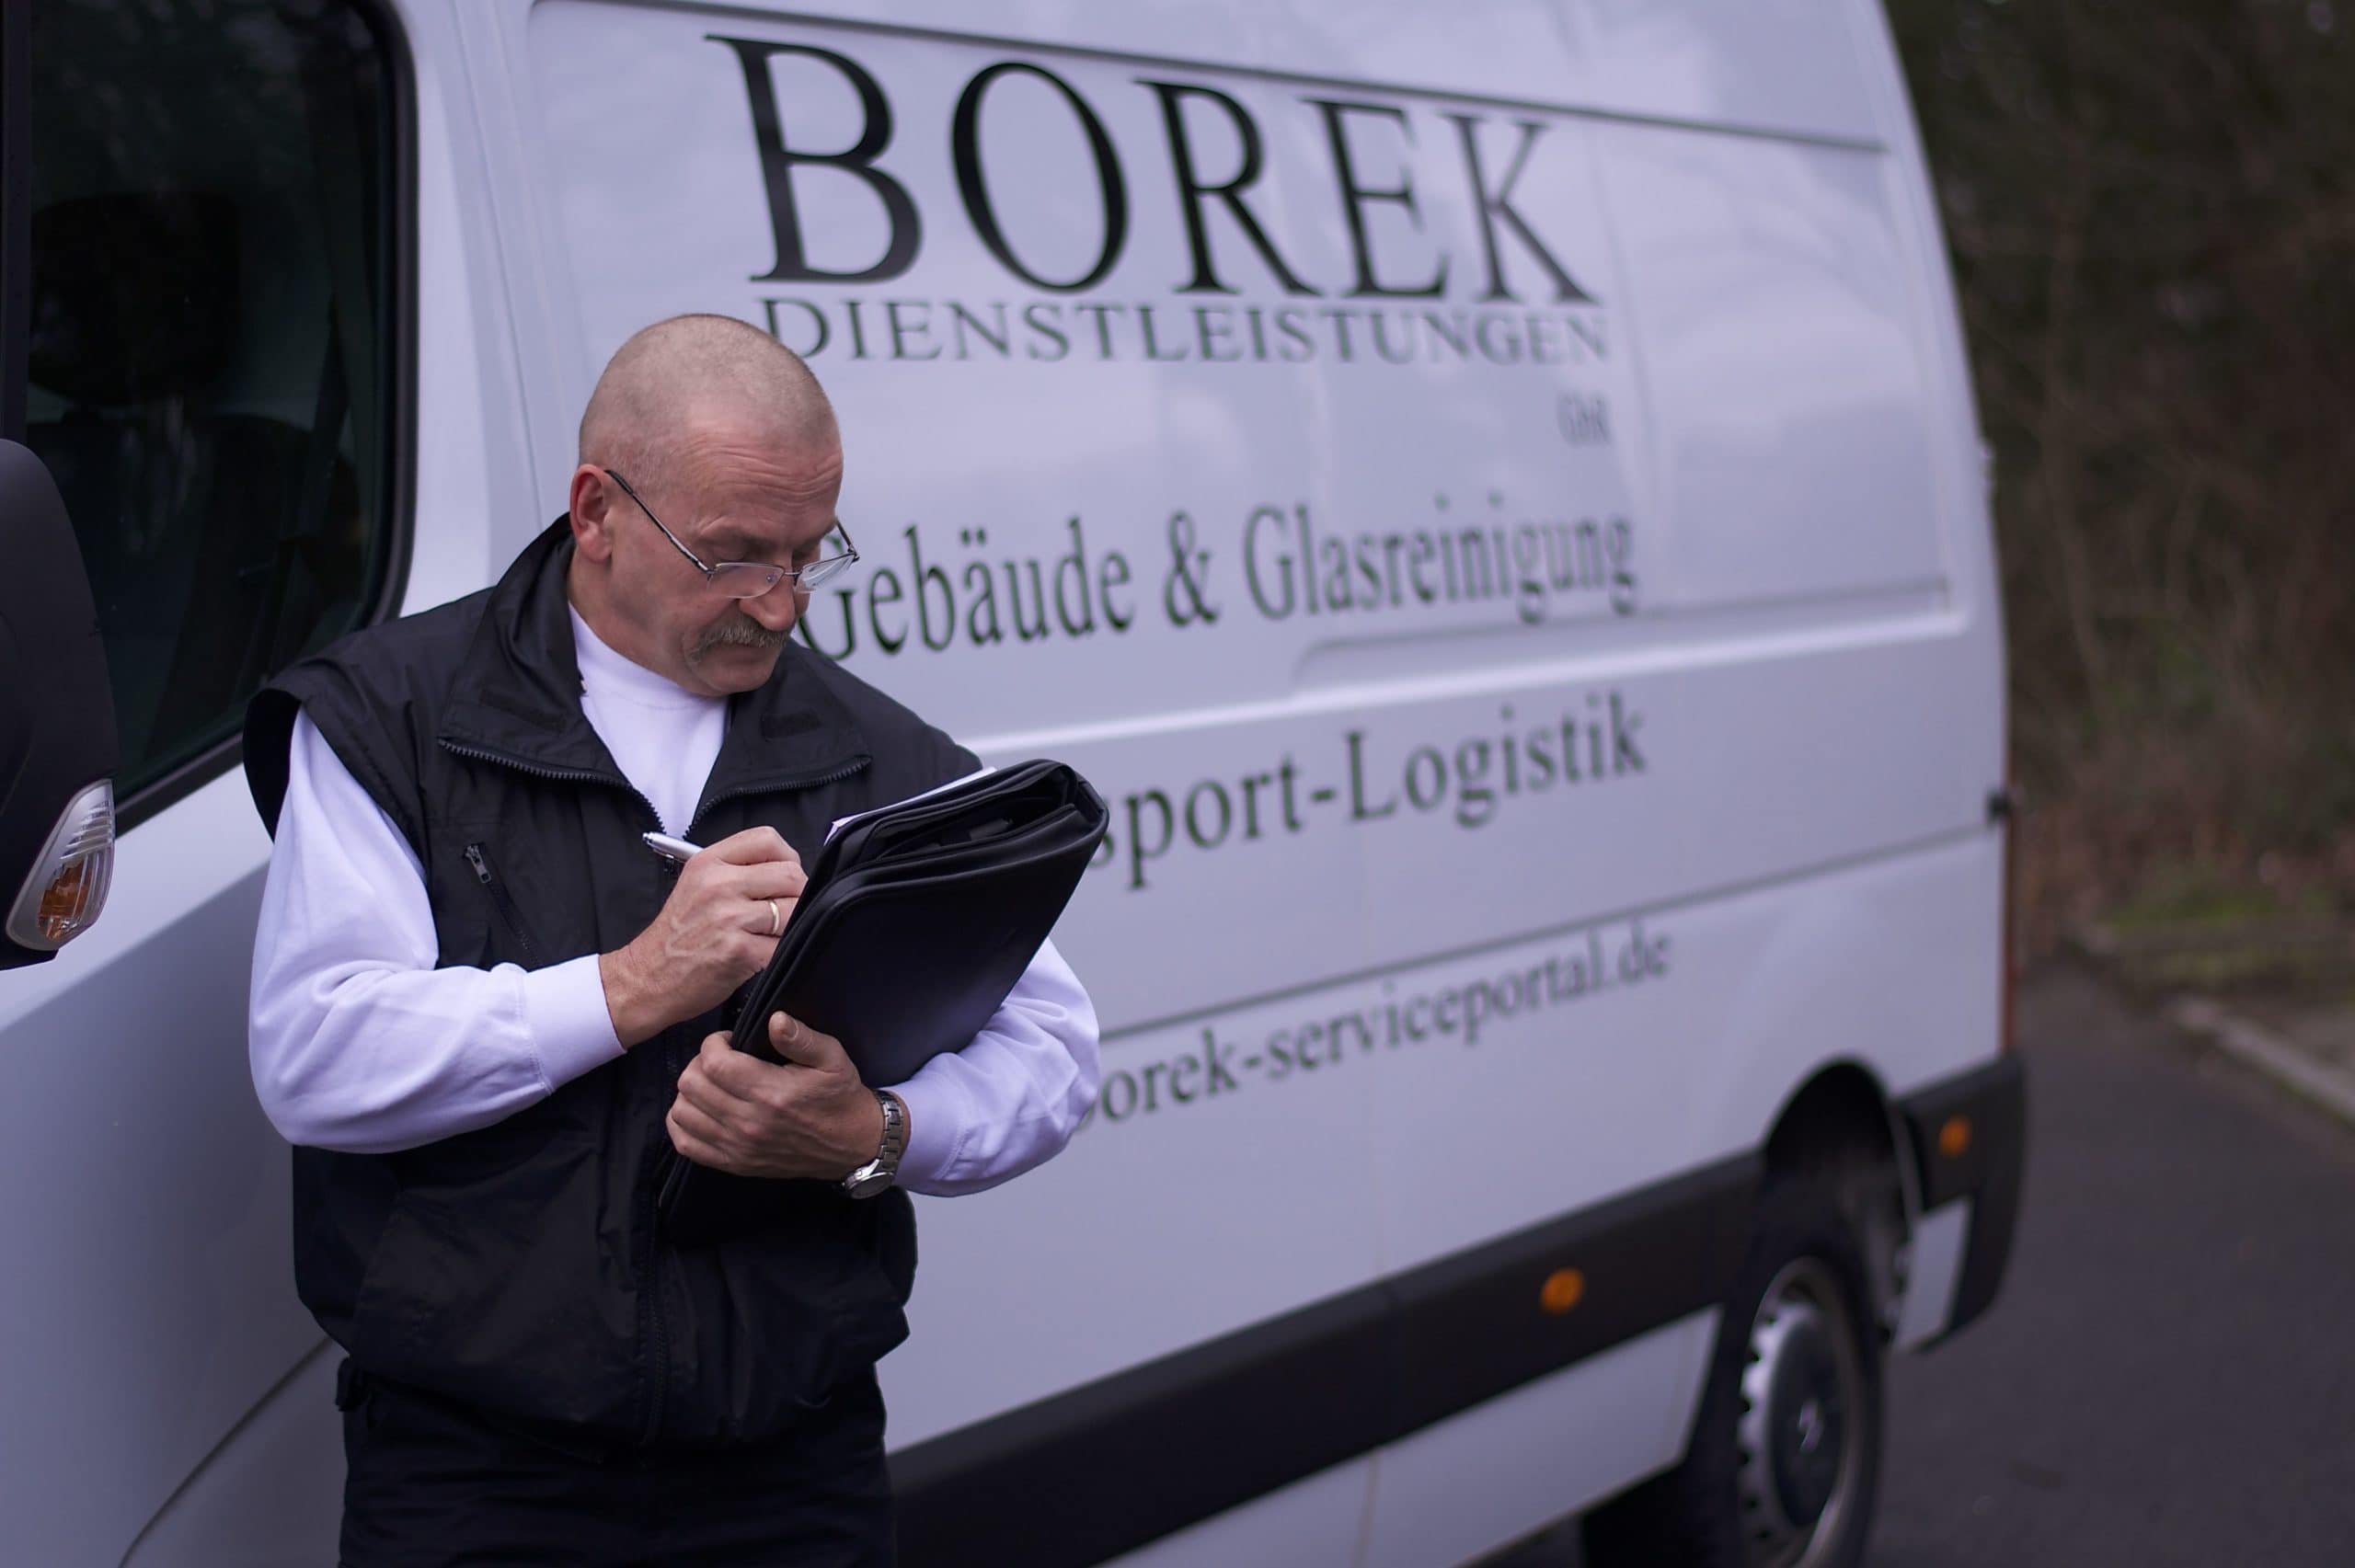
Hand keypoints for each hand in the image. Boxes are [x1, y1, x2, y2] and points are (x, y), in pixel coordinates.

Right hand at [601, 827, 804, 1046]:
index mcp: (708, 862)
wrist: (646, 978)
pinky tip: (761, 956)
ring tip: (770, 935)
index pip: (768, 839)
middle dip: (798, 895)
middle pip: (790, 874)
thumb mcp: (695, 886)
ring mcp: (729, 917)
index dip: (787, 858)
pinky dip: (780, 953)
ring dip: (791, 926)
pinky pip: (783, 945)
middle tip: (784, 912)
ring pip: (793, 910)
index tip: (783, 878)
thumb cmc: (676, 937)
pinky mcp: (739, 950)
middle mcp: (718, 884)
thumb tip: (788, 871)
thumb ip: (736, 870)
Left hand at [665, 1011, 885, 1181]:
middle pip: (692, 1085)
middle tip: (720, 1059)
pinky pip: (685, 1144)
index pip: (714, 1063)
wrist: (851, 1145)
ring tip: (711, 1083)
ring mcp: (738, 1147)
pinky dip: (682, 1123)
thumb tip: (775, 1019)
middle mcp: (749, 1122)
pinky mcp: (733, 1164)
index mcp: (771, 1093)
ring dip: (690, 1091)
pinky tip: (699, 1109)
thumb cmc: (839, 1096)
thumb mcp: (832, 1058)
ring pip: (682, 1113)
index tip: (729, 1040)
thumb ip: (802, 1038)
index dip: (714, 1043)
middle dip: (699, 1063)